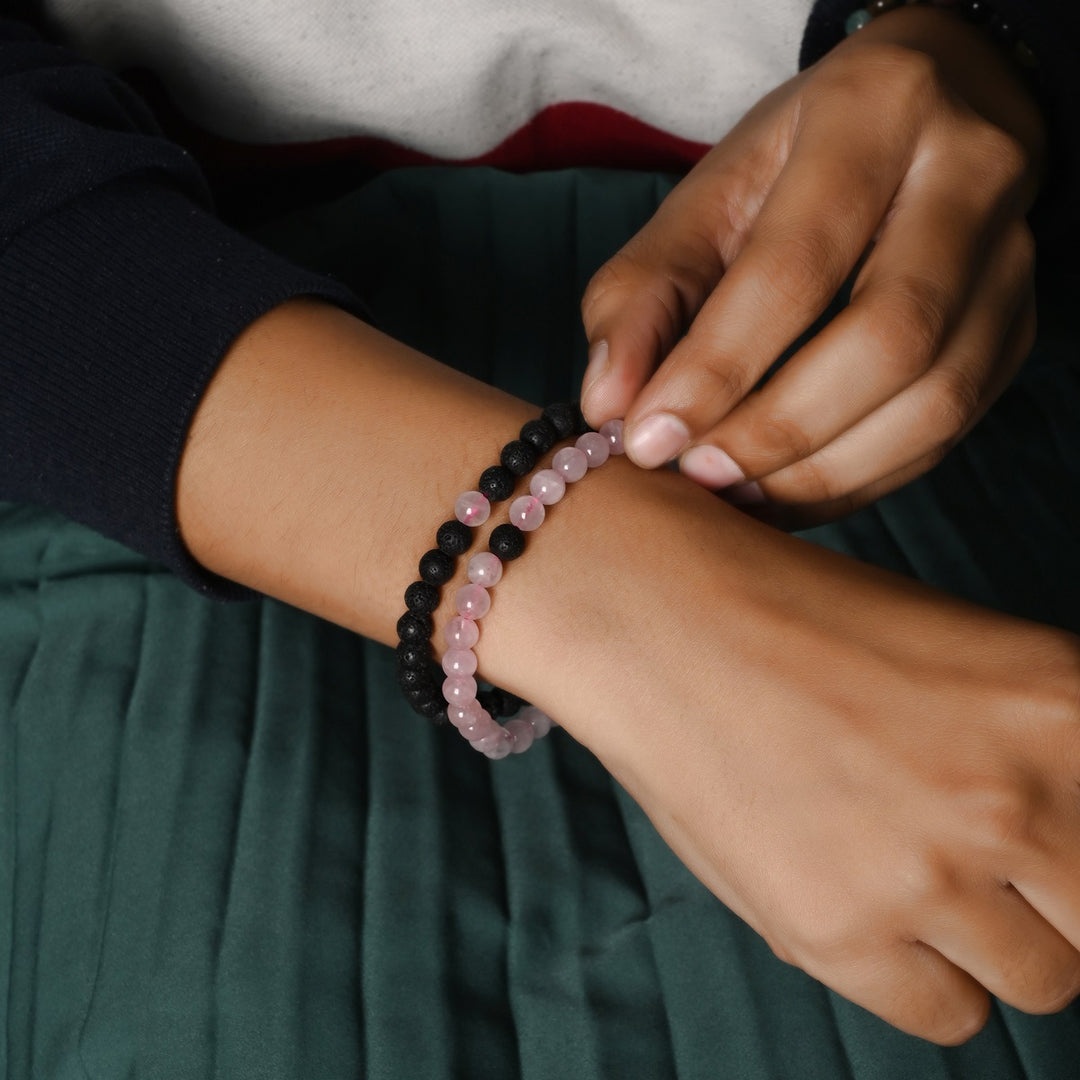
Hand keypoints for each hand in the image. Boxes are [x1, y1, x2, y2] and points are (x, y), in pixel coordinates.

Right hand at [487, 459, 1079, 1043]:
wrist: (660, 617)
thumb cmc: (792, 623)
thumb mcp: (961, 661)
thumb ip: (1042, 753)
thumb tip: (1061, 852)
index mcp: (1065, 705)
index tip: (1048, 861)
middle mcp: (1015, 795)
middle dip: (1053, 901)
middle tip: (982, 864)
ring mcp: (929, 872)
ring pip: (1043, 979)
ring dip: (985, 938)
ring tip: (905, 871)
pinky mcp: (841, 933)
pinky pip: (946, 1014)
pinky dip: (915, 972)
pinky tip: (861, 900)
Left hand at [579, 5, 1045, 524]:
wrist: (918, 120)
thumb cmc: (792, 166)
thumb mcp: (704, 202)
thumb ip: (641, 295)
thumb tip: (608, 406)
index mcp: (873, 114)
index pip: (794, 265)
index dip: (716, 368)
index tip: (648, 441)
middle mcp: (969, 177)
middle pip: (890, 339)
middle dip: (777, 431)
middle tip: (697, 477)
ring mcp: (1011, 259)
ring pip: (936, 400)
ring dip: (822, 472)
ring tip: (735, 495)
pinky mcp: (1015, 329)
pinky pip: (945, 432)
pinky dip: (857, 480)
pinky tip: (786, 494)